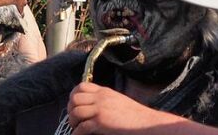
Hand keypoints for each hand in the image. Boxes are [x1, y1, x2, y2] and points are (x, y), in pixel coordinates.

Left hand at [67, 82, 184, 133]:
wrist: (146, 123)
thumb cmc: (135, 115)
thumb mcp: (118, 100)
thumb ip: (105, 100)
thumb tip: (92, 105)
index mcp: (104, 91)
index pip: (81, 86)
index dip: (73, 96)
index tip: (74, 105)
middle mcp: (100, 98)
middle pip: (74, 98)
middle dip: (70, 109)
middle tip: (74, 120)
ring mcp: (100, 110)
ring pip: (75, 111)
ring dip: (72, 122)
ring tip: (76, 128)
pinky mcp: (101, 123)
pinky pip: (82, 127)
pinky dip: (77, 132)